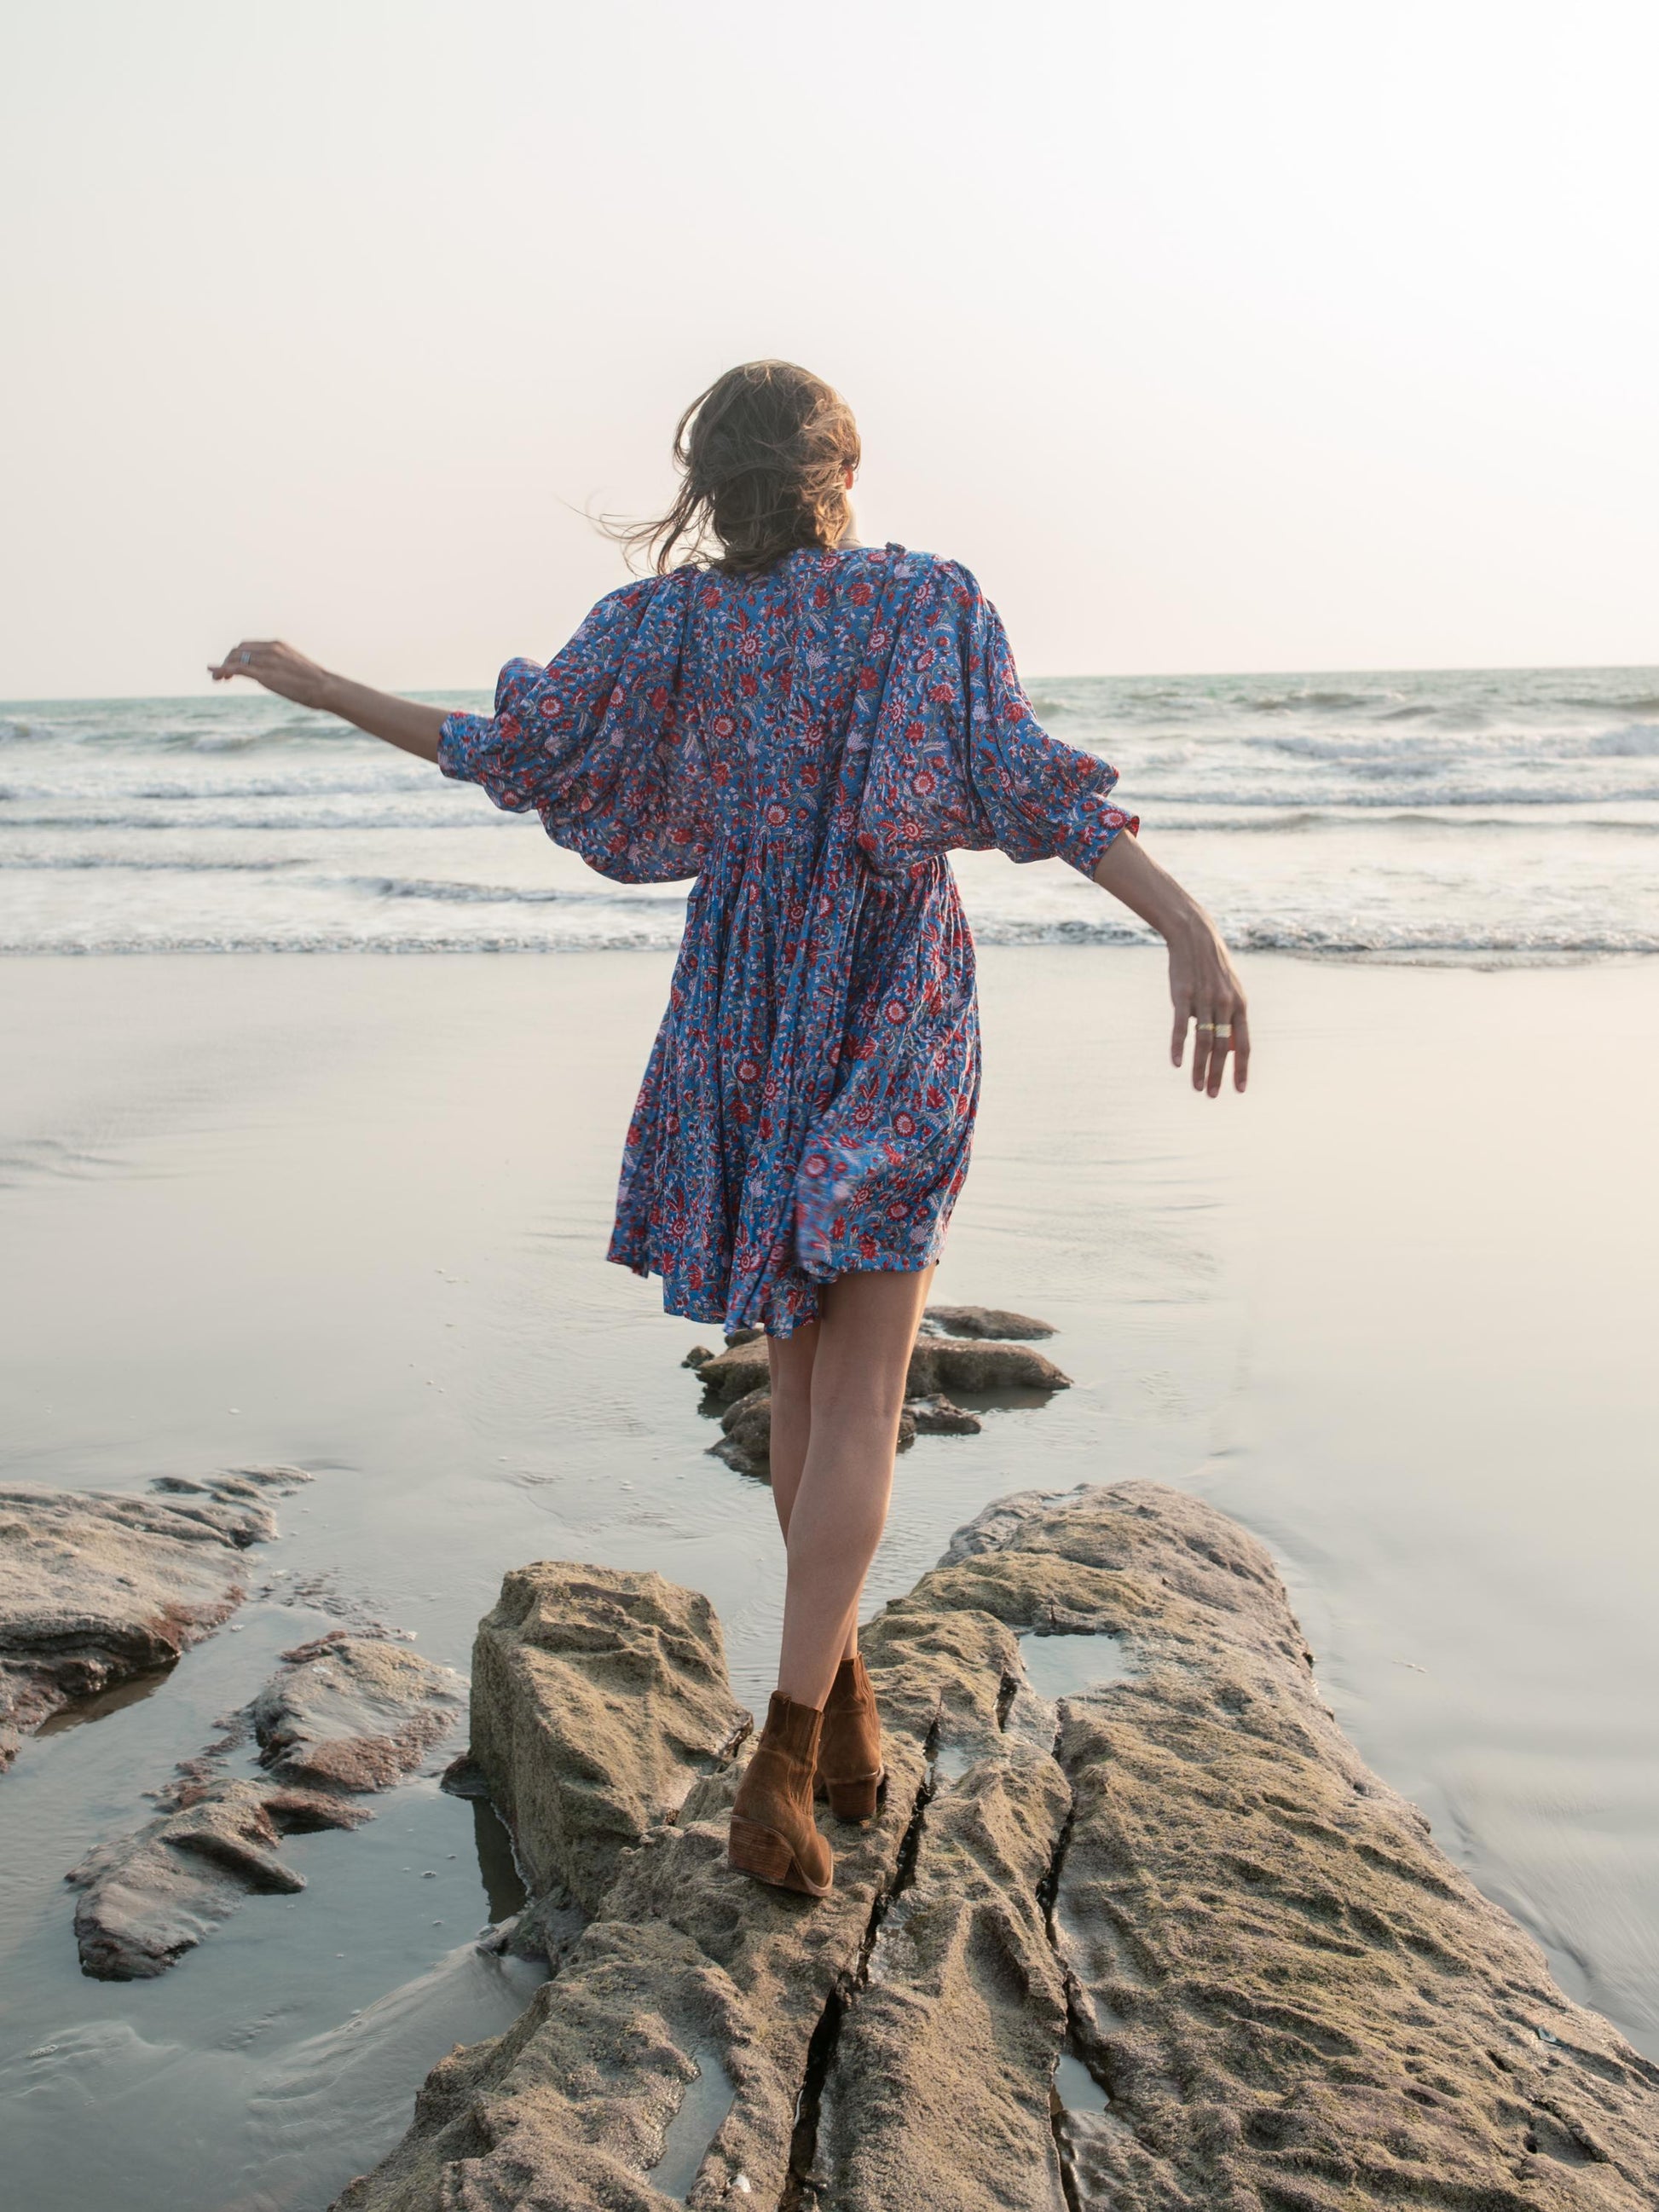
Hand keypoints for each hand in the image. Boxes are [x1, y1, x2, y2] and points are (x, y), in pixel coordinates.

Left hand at [208, 639, 336, 710]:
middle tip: (221, 675)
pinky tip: (214, 674)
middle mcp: (270, 648)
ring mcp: (266, 660)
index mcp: (278, 645)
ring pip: (235, 658)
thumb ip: (284, 668)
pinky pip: (236, 668)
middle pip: (238, 650)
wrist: (326, 687)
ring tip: (217, 678)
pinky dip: (222, 669)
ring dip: (222, 667)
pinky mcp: (264, 674)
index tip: (232, 668)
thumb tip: (282, 678)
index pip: (248, 646)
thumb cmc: (317, 683)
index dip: (236, 656)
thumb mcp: (297, 670)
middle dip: (227, 660)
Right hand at [1168, 919, 1248, 1095]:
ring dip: (1200, 1067)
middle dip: (1219, 1075)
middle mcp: (1224, 1005)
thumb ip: (1232, 1016)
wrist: (1194, 937)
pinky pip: (1181, 1027)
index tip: (1240, 1090)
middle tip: (1213, 1096)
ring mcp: (1203, 1001)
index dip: (1242, 1068)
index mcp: (1240, 1006)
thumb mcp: (1230, 990)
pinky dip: (1178, 1046)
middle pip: (1223, 1048)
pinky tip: (1176, 1063)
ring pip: (1203, 1042)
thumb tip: (1230, 1046)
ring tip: (1197, 1087)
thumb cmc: (1212, 968)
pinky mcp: (1182, 996)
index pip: (1244, 1045)